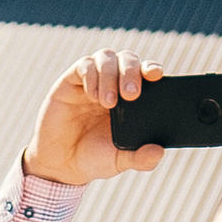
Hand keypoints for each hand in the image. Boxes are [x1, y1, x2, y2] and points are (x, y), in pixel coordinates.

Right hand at [22, 49, 167, 186]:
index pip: (145, 72)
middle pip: (127, 59)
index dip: (152, 68)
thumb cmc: (94, 158)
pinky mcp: (71, 80)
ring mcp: (93, 80)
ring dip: (111, 75)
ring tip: (108, 103)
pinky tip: (92, 96)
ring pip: (106, 57)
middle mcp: (113, 83)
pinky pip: (84, 65)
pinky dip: (91, 77)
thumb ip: (141, 158)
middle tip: (131, 94)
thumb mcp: (119, 161)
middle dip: (131, 71)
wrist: (62, 164)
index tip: (156, 75)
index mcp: (131, 98)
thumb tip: (159, 152)